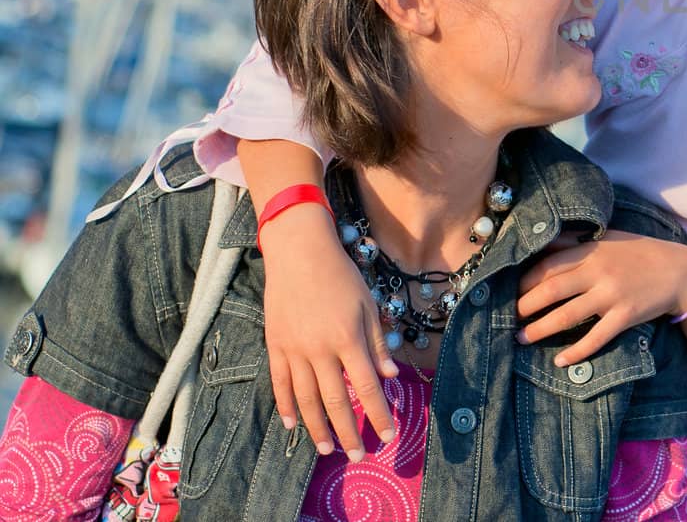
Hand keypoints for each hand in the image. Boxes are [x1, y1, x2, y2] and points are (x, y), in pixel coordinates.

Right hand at [260, 204, 398, 459]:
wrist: (298, 252)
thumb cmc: (340, 275)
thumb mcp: (368, 304)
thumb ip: (376, 342)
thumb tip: (390, 375)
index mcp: (348, 338)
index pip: (366, 386)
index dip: (378, 413)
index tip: (388, 434)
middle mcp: (320, 349)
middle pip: (335, 401)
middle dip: (349, 431)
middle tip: (358, 455)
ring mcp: (294, 350)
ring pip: (305, 399)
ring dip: (317, 428)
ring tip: (327, 448)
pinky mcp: (275, 346)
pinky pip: (280, 384)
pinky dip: (286, 407)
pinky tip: (292, 425)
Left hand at [516, 231, 686, 366]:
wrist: (679, 271)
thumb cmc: (639, 253)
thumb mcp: (607, 238)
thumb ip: (575, 242)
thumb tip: (541, 243)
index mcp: (590, 251)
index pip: (547, 266)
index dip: (523, 281)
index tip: (506, 293)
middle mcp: (598, 272)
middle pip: (551, 291)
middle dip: (523, 307)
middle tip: (504, 320)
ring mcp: (612, 296)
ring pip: (568, 316)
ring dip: (540, 330)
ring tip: (521, 339)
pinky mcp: (626, 316)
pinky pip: (597, 338)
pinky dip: (577, 351)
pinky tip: (560, 360)